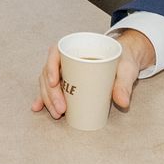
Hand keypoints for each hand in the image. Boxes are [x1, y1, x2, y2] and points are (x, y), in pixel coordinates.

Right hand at [33, 27, 151, 118]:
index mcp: (77, 49)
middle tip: (61, 109)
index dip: (51, 66)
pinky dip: (43, 99)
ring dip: (48, 98)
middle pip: (49, 72)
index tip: (54, 82)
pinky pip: (51, 89)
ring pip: (48, 83)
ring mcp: (65, 71)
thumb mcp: (126, 69)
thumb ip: (125, 84)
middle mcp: (66, 59)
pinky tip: (37, 108)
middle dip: (51, 92)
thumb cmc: (124, 60)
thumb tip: (122, 102)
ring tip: (57, 114)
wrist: (126, 61)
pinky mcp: (67, 82)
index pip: (55, 53)